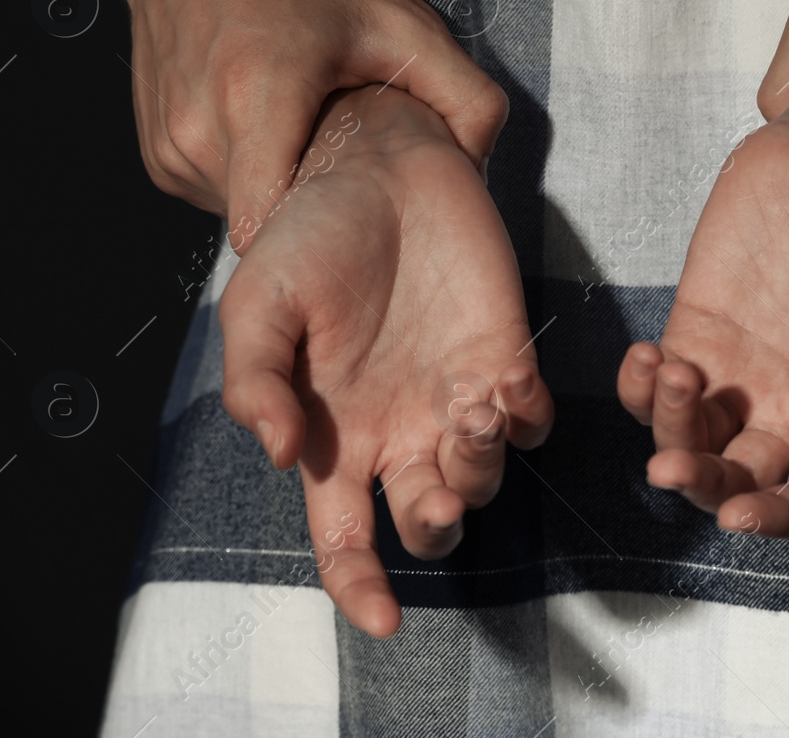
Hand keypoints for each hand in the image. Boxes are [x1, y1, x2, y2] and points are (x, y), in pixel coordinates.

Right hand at [114, 0, 507, 251]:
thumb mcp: (400, 19)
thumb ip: (465, 96)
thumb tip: (480, 167)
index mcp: (255, 98)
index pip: (270, 231)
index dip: (322, 238)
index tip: (357, 210)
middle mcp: (199, 132)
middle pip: (273, 226)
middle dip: (317, 207)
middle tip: (346, 153)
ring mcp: (169, 151)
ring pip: (245, 215)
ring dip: (284, 187)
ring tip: (307, 131)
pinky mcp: (158, 158)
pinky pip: (219, 197)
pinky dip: (253, 176)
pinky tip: (274, 130)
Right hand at [216, 85, 553, 635]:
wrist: (376, 167)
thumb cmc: (309, 236)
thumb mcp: (259, 303)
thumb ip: (257, 381)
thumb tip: (284, 455)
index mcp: (333, 435)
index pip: (343, 540)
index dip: (359, 588)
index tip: (383, 621)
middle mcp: (396, 430)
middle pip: (427, 521)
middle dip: (436, 522)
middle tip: (439, 492)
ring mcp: (454, 397)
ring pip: (484, 476)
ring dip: (481, 465)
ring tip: (470, 409)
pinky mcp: (504, 356)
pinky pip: (531, 418)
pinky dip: (527, 419)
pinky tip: (503, 383)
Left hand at [616, 51, 788, 536]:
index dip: (779, 518)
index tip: (741, 516)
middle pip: (740, 483)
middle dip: (704, 487)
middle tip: (671, 467)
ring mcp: (738, 372)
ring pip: (690, 443)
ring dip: (667, 432)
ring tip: (667, 371)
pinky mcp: (696, 333)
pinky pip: (654, 388)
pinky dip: (638, 389)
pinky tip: (643, 357)